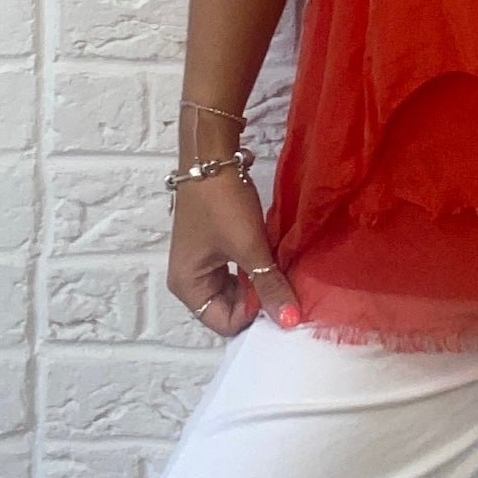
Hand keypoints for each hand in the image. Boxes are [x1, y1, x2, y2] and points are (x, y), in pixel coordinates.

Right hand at [165, 160, 301, 338]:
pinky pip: (237, 271)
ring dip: (258, 284)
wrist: (212, 155)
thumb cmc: (223, 203)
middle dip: (257, 301)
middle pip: (228, 308)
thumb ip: (269, 286)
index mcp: (188, 286)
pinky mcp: (214, 246)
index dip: (253, 314)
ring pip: (236, 289)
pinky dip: (255, 269)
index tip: (279, 296)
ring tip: (282, 272)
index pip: (224, 322)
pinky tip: (273, 259)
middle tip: (286, 287)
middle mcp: (190, 280)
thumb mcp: (249, 246)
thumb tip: (290, 321)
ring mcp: (202, 262)